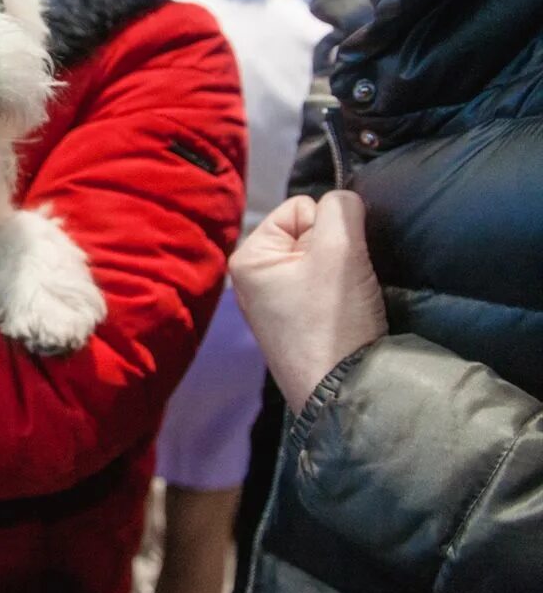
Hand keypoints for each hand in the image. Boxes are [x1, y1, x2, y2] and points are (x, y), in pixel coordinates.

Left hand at [229, 191, 387, 411]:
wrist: (344, 392)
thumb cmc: (332, 319)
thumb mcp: (339, 249)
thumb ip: (341, 208)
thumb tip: (343, 200)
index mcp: (248, 256)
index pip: (300, 207)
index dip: (329, 228)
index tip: (336, 263)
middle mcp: (253, 277)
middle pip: (311, 234)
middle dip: (337, 251)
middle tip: (343, 285)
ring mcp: (274, 303)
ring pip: (323, 261)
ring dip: (343, 274)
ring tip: (345, 302)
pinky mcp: (297, 324)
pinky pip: (325, 289)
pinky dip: (342, 296)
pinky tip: (346, 317)